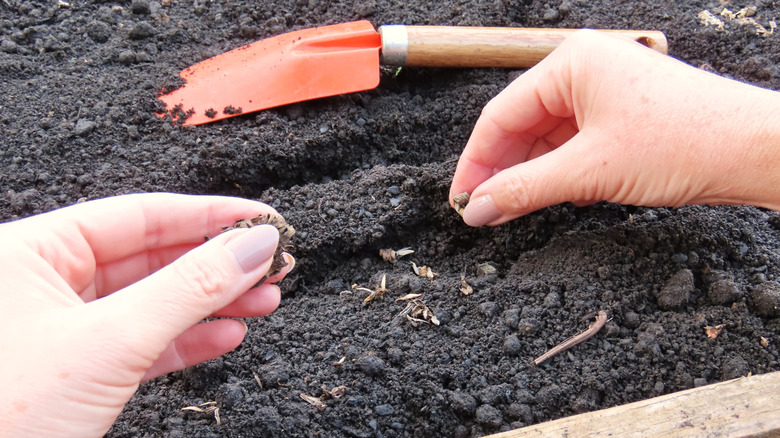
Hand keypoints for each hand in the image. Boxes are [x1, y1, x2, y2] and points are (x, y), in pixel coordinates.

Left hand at [0, 193, 294, 436]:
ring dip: (211, 303)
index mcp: (30, 252)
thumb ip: (189, 289)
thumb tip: (253, 246)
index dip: (208, 216)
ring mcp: (59, 328)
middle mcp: (42, 282)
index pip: (138, 215)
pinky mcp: (75, 370)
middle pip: (150, 257)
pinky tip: (226, 335)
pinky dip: (186, 340)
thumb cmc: (4, 418)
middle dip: (217, 264)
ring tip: (265, 300)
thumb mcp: (111, 343)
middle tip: (273, 263)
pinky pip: (139, 343)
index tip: (262, 220)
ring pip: (150, 302)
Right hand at [451, 30, 779, 225]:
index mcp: (571, 64)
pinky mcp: (621, 119)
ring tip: (511, 210)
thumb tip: (478, 209)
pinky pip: (573, 146)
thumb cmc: (684, 142)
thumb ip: (524, 189)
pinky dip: (559, 174)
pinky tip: (550, 198)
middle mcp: (584, 72)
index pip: (502, 115)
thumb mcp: (590, 170)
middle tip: (482, 211)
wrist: (755, 152)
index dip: (476, 162)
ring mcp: (604, 95)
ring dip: (529, 176)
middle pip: (522, 126)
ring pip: (547, 139)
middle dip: (501, 171)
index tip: (461, 201)